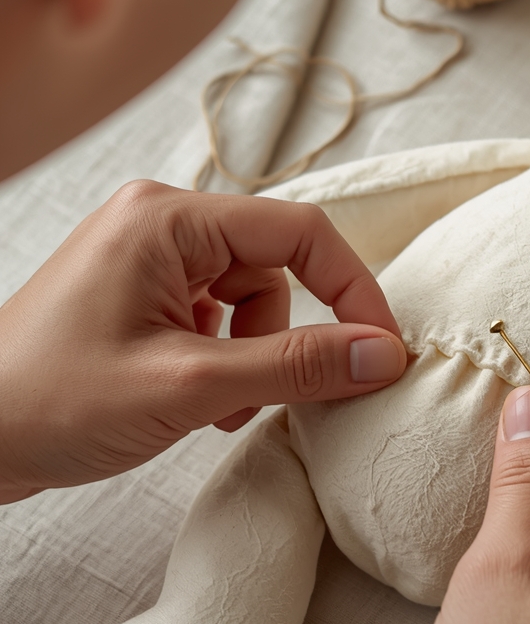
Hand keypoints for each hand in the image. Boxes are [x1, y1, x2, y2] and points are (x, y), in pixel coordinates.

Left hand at [0, 180, 405, 501]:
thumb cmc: (53, 401)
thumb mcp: (190, 386)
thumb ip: (295, 366)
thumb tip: (382, 355)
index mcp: (167, 218)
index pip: (299, 232)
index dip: (353, 290)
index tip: (382, 352)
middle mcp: (160, 224)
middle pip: (276, 266)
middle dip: (286, 337)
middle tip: (280, 394)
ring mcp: (148, 259)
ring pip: (251, 299)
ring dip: (254, 357)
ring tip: (214, 405)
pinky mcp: (142, 295)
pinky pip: (218, 318)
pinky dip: (225, 362)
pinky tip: (196, 401)